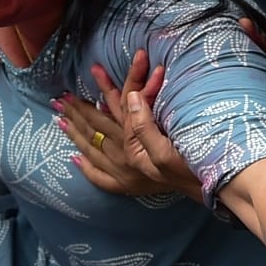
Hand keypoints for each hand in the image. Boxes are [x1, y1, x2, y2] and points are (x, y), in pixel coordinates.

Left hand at [71, 65, 206, 201]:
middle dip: (78, 110)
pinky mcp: (128, 186)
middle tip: (59, 97)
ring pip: (92, 148)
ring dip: (75, 132)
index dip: (101, 92)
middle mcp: (124, 159)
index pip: (111, 113)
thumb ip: (145, 123)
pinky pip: (100, 178)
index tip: (89, 74)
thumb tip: (132, 97)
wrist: (206, 190)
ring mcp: (124, 174)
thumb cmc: (192, 166)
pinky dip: (87, 168)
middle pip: (96, 128)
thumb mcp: (168, 143)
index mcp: (134, 144)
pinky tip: (75, 160)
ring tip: (59, 118)